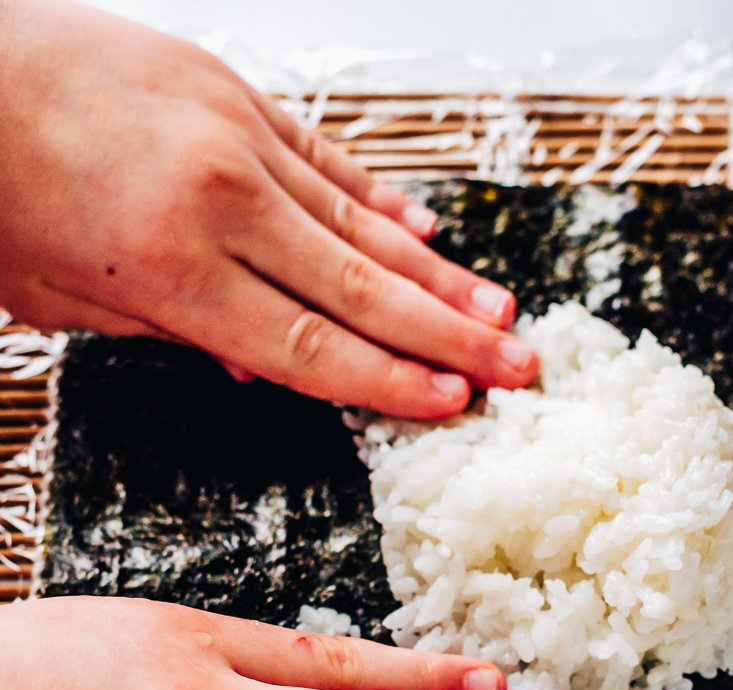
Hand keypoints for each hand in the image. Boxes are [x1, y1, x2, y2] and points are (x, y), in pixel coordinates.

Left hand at [0, 0, 537, 414]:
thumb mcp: (63, 298)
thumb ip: (175, 331)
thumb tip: (259, 362)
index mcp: (170, 266)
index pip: (309, 344)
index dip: (389, 380)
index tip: (455, 403)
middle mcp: (220, 198)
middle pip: (359, 287)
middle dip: (448, 336)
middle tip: (518, 367)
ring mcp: (235, 134)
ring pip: (360, 223)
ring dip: (438, 275)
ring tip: (499, 312)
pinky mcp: (234, 92)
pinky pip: (327, 159)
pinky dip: (382, 201)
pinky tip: (430, 235)